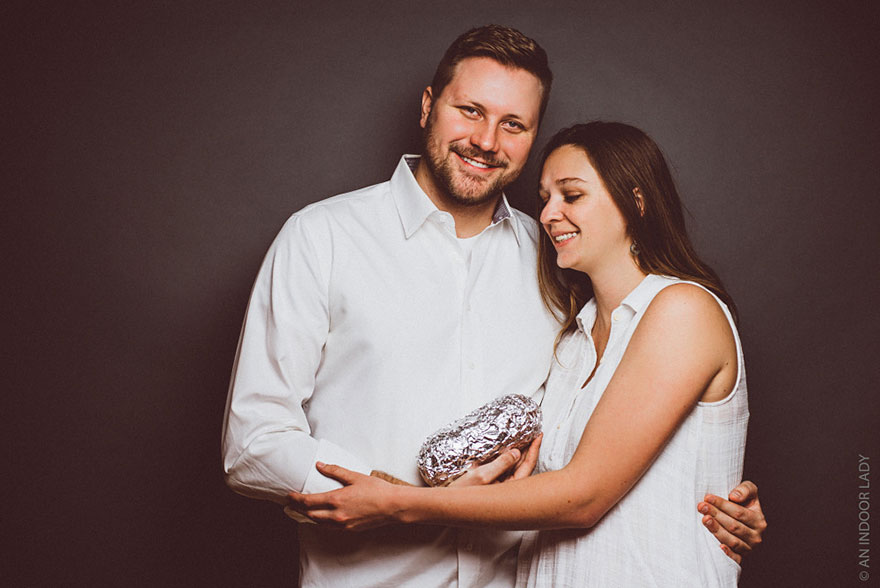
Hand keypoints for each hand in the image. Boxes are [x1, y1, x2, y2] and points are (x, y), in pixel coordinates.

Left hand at [287, 462, 401, 530]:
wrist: (393, 506)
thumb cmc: (377, 490)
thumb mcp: (355, 476)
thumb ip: (336, 471)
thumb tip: (320, 465)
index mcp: (337, 500)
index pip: (308, 502)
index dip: (296, 499)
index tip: (289, 495)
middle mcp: (336, 515)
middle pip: (309, 514)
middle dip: (297, 509)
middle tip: (290, 504)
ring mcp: (342, 524)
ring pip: (318, 522)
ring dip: (307, 516)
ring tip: (300, 510)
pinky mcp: (349, 529)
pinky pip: (328, 527)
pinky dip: (320, 521)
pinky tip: (319, 517)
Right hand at [450, 434, 542, 486]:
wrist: (446, 501)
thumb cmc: (462, 494)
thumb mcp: (482, 476)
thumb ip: (501, 464)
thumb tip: (517, 453)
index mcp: (510, 489)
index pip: (528, 466)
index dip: (534, 449)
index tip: (538, 435)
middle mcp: (507, 488)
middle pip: (523, 465)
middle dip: (528, 449)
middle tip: (532, 433)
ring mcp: (499, 485)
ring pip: (513, 466)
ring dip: (518, 452)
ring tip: (522, 438)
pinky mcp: (490, 482)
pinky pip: (503, 467)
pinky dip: (506, 456)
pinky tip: (504, 449)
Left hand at [698, 480, 766, 563]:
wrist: (742, 521)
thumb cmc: (743, 504)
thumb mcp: (749, 492)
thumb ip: (745, 489)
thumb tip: (734, 496)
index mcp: (758, 520)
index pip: (739, 512)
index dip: (722, 504)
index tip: (708, 497)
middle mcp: (756, 536)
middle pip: (734, 526)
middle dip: (716, 515)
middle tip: (701, 507)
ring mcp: (749, 548)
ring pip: (732, 541)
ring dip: (717, 530)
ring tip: (704, 519)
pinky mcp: (741, 558)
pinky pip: (736, 558)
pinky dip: (728, 554)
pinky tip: (720, 547)